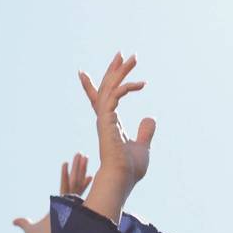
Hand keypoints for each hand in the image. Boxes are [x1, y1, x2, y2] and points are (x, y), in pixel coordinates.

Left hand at [13, 153, 92, 232]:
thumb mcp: (30, 231)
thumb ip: (24, 224)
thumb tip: (15, 221)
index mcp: (60, 207)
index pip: (65, 188)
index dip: (68, 176)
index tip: (69, 163)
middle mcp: (67, 204)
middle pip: (73, 182)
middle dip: (78, 168)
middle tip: (81, 154)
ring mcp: (71, 205)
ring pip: (75, 183)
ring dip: (79, 169)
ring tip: (83, 155)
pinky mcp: (71, 209)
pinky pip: (73, 191)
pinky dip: (77, 181)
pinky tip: (85, 172)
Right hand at [79, 52, 155, 202]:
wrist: (122, 179)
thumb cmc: (129, 168)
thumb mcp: (142, 146)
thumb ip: (145, 132)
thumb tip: (150, 118)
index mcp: (109, 123)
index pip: (100, 100)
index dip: (92, 86)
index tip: (82, 73)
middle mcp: (104, 118)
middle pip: (106, 87)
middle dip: (112, 70)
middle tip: (122, 54)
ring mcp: (104, 118)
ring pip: (109, 87)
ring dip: (121, 71)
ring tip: (133, 58)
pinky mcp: (107, 120)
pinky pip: (114, 96)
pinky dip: (126, 87)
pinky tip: (140, 84)